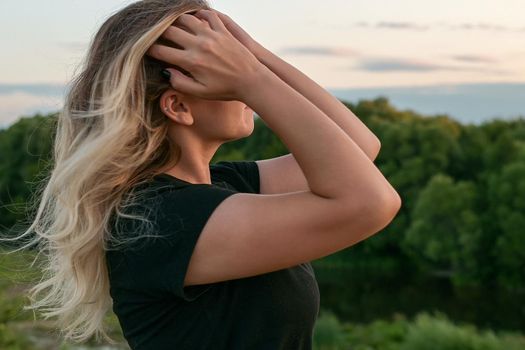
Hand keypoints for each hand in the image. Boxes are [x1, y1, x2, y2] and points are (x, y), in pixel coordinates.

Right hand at [146, 10, 262, 100]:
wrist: (251, 81)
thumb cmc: (225, 90)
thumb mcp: (200, 93)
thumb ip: (180, 83)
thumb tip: (165, 71)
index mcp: (192, 62)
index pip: (162, 51)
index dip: (150, 50)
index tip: (146, 50)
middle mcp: (200, 45)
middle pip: (170, 31)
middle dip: (158, 32)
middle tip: (155, 35)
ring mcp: (212, 36)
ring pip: (186, 19)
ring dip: (176, 20)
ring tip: (171, 25)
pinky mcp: (223, 31)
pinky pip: (208, 15)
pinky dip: (199, 14)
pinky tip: (194, 18)